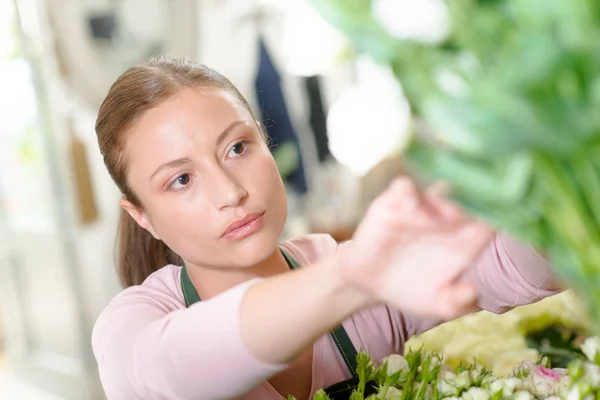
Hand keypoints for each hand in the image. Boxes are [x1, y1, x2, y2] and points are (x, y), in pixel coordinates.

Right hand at [337, 177, 492, 319]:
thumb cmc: (411, 288)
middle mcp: (448, 218)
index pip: (493, 221)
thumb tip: (473, 291)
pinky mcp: (394, 203)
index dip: (505, 219)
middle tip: (484, 214)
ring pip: (440, 190)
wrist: (370, 283)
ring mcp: (422, 208)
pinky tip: (409, 207)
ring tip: (449, 213)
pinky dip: (406, 192)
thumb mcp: (435, 304)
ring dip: (446, 199)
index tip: (513, 222)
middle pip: (471, 199)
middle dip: (479, 203)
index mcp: (466, 239)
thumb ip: (455, 302)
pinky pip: (403, 188)